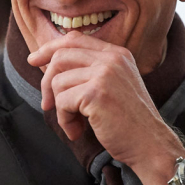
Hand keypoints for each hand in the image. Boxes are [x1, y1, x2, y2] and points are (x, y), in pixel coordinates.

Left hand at [27, 30, 184, 184]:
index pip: (74, 39)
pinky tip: (77, 131)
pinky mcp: (96, 93)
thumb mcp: (113, 86)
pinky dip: (64, 121)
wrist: (150, 145)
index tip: (33, 60)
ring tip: (74, 124)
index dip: (49, 48)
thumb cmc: (129, 122)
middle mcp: (112, 58)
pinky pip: (62, 102)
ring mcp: (105, 74)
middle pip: (60, 56)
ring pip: (58, 82)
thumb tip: (49, 67)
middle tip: (46, 105)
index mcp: (117, 53)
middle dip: (46, 82)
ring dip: (59, 108)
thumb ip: (90, 72)